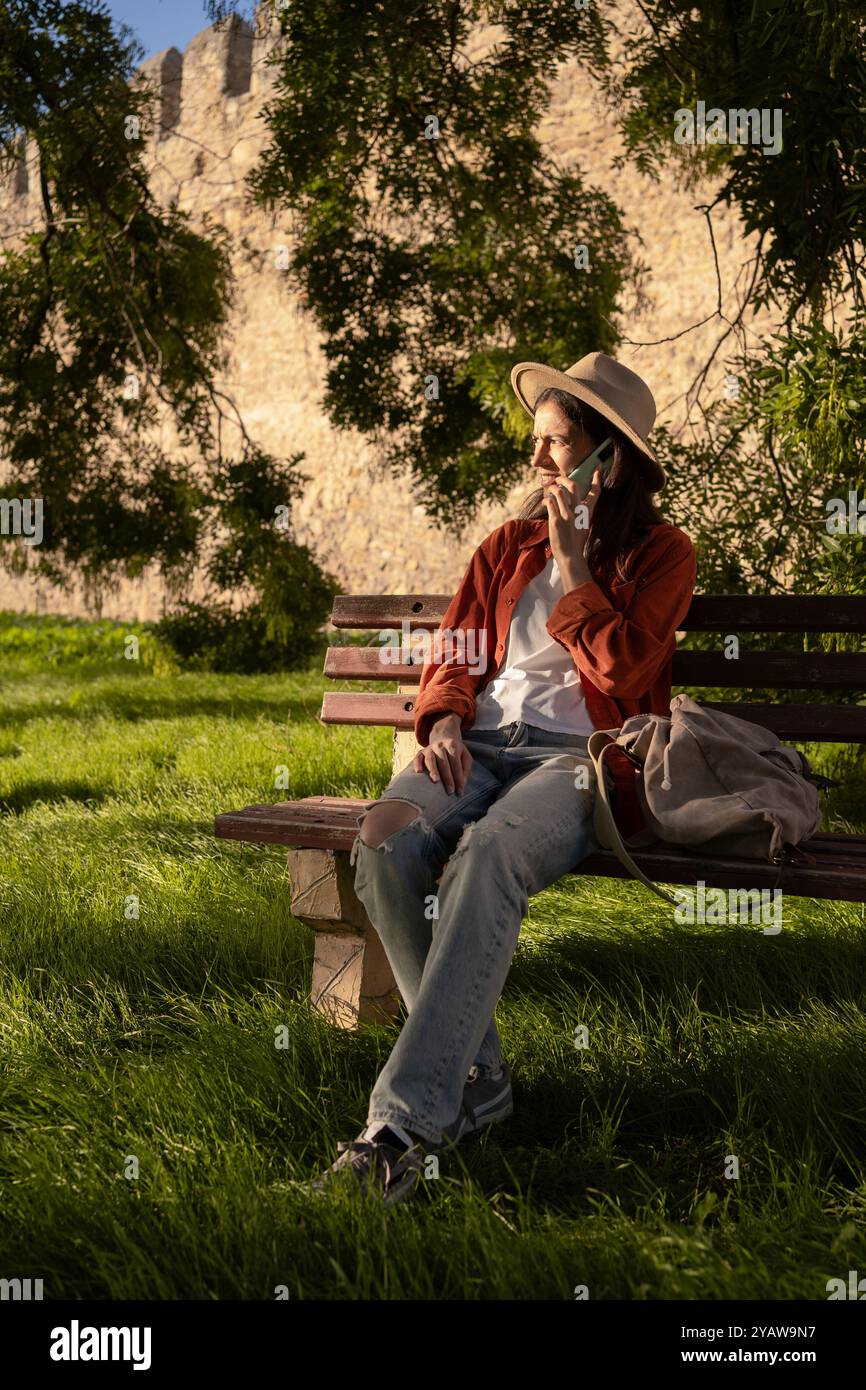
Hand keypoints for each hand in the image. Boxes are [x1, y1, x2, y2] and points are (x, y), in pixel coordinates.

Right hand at [413, 712, 472, 793]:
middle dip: (447, 778)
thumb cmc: (456, 751)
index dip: (458, 778)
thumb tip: (462, 783)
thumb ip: (465, 769)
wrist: (443, 735)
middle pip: (444, 762)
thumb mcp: (465, 756)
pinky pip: (418, 757)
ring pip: (430, 759)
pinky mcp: (421, 751)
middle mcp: (440, 746)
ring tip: (435, 781)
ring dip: (433, 770)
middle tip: (450, 791)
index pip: (456, 764)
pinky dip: (417, 764)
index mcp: (453, 745)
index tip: (459, 792)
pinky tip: (418, 772)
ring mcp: (429, 748)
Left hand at [544, 464, 602, 586]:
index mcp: (588, 512)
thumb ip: (581, 512)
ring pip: (559, 492)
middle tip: (558, 479)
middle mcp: (578, 512)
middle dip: (564, 479)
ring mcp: (567, 515)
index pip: (596, 492)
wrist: (571, 556)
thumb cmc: (576, 542)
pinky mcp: (556, 520)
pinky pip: (549, 503)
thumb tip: (573, 501)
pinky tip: (545, 502)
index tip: (598, 467)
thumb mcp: (583, 525)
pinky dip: (546, 500)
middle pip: (574, 486)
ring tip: (549, 489)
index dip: (597, 478)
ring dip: (552, 488)